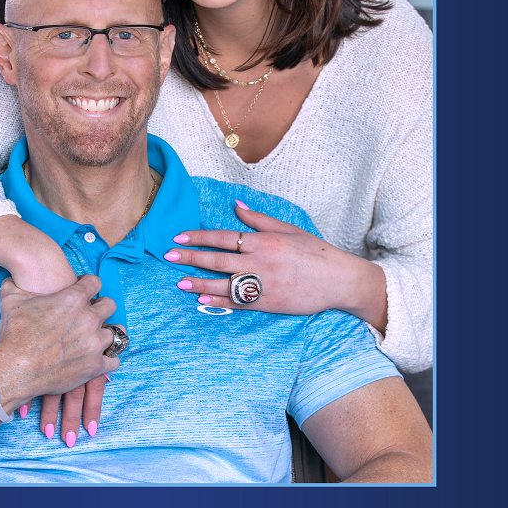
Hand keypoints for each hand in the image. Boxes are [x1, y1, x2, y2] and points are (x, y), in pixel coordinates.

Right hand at [1, 236, 99, 439]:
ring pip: (116, 333)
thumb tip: (11, 279)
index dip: (88, 285)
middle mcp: (89, 318)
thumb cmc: (13, 333)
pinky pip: (114, 361)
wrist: (15, 368)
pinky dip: (108, 360)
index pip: (95, 282)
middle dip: (101, 308)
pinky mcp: (95, 366)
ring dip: (106, 334)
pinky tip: (99, 359)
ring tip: (97, 337)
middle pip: (110, 305)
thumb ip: (15, 285)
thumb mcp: (10, 299)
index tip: (83, 291)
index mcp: (74, 298)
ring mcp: (95, 343)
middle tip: (91, 314)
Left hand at [163, 200, 388, 330]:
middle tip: (168, 257)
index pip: (223, 237)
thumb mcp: (289, 228)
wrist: (339, 280)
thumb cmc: (316, 251)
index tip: (179, 238)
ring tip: (180, 281)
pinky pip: (238, 302)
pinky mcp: (268, 303)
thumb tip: (237, 204)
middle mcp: (260, 261)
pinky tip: (203, 298)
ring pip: (223, 283)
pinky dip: (219, 300)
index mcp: (264, 240)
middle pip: (217, 259)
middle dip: (191, 257)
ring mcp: (263, 284)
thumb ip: (259, 218)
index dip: (199, 237)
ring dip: (199, 282)